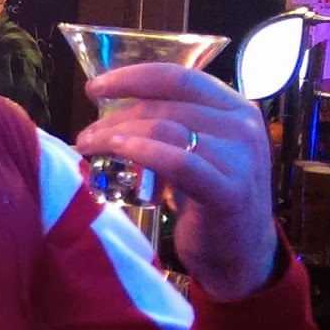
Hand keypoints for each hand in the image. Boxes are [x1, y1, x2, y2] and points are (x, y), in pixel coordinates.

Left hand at [76, 63, 277, 300]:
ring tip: (90, 147)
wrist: (240, 253)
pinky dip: (142, 152)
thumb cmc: (207, 198)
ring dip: (117, 134)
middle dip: (115, 116)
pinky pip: (178, 163)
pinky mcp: (229, 190)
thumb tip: (110, 105)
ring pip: (165, 128)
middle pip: (164, 105)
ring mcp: (241, 157)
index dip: (131, 78)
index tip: (95, 88)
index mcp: (234, 108)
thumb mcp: (194, 150)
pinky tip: (117, 152)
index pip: (177, 77)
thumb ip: (170, 123)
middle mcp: (243, 126)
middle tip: (86, 134)